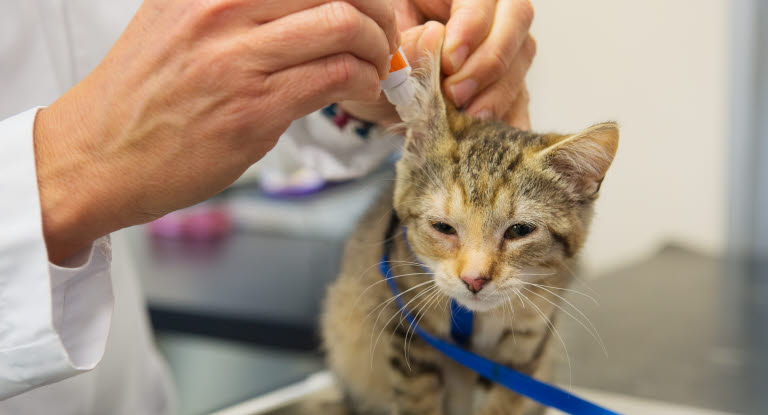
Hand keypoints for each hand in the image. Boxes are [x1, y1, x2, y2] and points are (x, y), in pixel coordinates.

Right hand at [34, 0, 397, 262]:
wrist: (95, 157)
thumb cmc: (142, 98)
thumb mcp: (176, 24)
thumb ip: (235, 8)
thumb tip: (302, 9)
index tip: (367, 5)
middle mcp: (221, 7)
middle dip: (379, 10)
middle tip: (383, 34)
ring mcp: (238, 58)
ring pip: (344, 24)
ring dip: (378, 47)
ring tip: (375, 66)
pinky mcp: (253, 109)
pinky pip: (336, 76)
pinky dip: (366, 81)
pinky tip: (362, 91)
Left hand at [341, 0, 534, 128]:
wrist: (376, 92)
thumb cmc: (378, 58)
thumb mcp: (382, 49)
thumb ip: (405, 43)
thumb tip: (434, 40)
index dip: (473, 25)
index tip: (449, 61)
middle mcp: (487, 13)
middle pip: (516, 17)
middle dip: (489, 60)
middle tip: (456, 93)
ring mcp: (502, 47)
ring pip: (521, 57)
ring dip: (497, 92)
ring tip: (467, 118)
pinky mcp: (507, 83)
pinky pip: (520, 99)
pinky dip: (508, 119)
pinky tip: (490, 138)